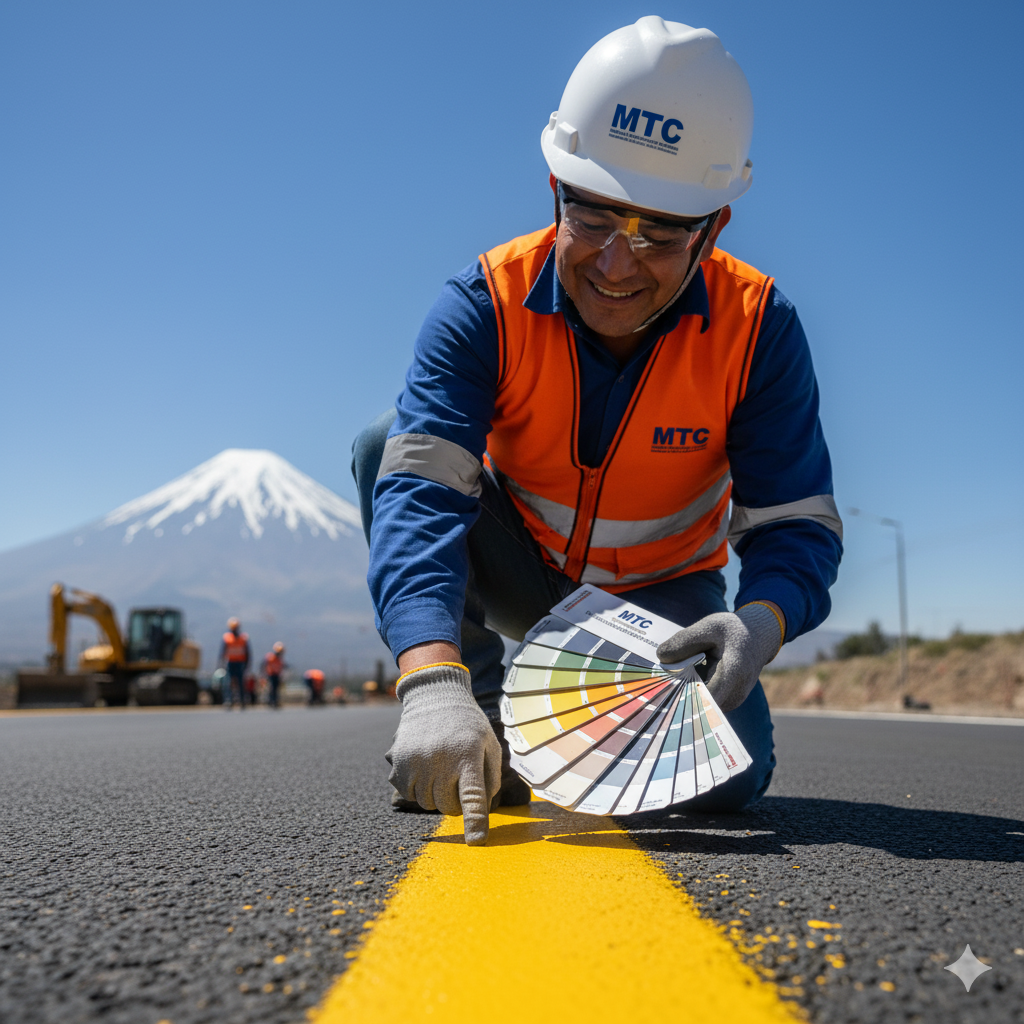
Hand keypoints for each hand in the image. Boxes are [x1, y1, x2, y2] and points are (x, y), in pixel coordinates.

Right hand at [386, 662, 501, 845]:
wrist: (435, 697)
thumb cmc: (468, 725)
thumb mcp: (490, 744)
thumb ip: (491, 778)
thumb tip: (484, 810)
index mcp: (468, 756)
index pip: (472, 797)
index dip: (475, 822)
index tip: (477, 842)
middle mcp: (441, 760)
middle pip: (448, 807)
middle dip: (456, 803)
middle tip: (458, 782)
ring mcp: (417, 761)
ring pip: (428, 804)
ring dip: (436, 796)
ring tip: (442, 772)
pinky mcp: (400, 762)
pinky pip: (408, 794)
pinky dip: (418, 790)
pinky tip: (425, 770)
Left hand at [656, 602, 783, 711]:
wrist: (758, 638)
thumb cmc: (733, 630)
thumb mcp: (708, 625)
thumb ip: (684, 640)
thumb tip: (661, 657)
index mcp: (733, 671)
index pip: (706, 697)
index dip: (682, 699)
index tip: (661, 695)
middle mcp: (735, 692)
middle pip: (699, 704)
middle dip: (676, 696)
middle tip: (654, 686)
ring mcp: (732, 701)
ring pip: (699, 705)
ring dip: (682, 695)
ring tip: (667, 679)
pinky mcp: (726, 703)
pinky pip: (703, 703)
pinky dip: (689, 693)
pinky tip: (679, 680)